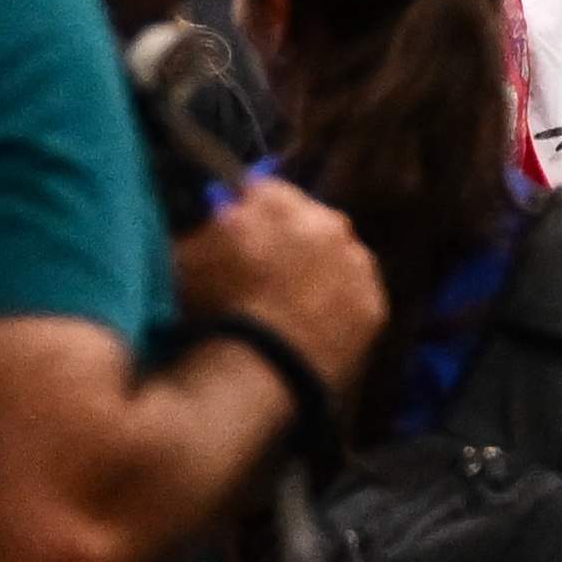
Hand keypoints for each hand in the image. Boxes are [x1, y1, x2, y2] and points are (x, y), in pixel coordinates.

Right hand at [173, 171, 382, 396]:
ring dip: (320, 275)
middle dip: (291, 243)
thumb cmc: (210, 307)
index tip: (241, 239)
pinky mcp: (375, 305)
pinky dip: (340, 310)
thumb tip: (213, 221)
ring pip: (338, 260)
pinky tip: (315, 331)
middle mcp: (327, 221)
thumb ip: (205, 228)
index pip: (263, 194)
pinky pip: (355, 299)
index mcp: (277, 200)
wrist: (257, 367)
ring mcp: (358, 263)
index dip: (250, 216)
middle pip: (308, 224)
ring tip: (291, 309)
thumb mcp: (186, 255)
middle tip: (268, 277)